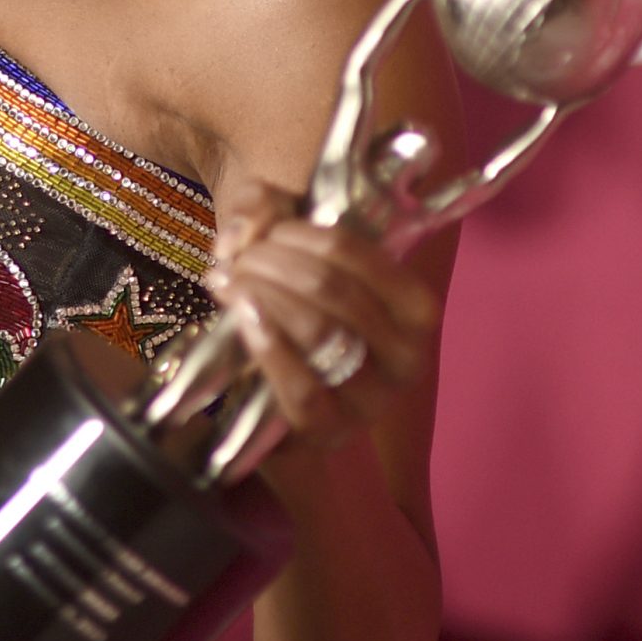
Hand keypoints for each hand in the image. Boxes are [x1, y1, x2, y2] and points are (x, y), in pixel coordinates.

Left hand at [202, 182, 439, 450]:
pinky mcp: (330, 431)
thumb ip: (263, 209)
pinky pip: (303, 390)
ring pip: (319, 333)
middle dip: (273, 264)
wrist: (269, 386)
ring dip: (263, 296)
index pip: (359, 254)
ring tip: (228, 282)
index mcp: (414, 308)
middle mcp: (407, 356)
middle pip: (333, 290)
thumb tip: (243, 227)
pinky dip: (269, 347)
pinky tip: (242, 318)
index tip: (268, 230)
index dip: (303, 233)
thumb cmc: (291, 302)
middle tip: (238, 259)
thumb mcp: (283, 243)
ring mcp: (371, 399)